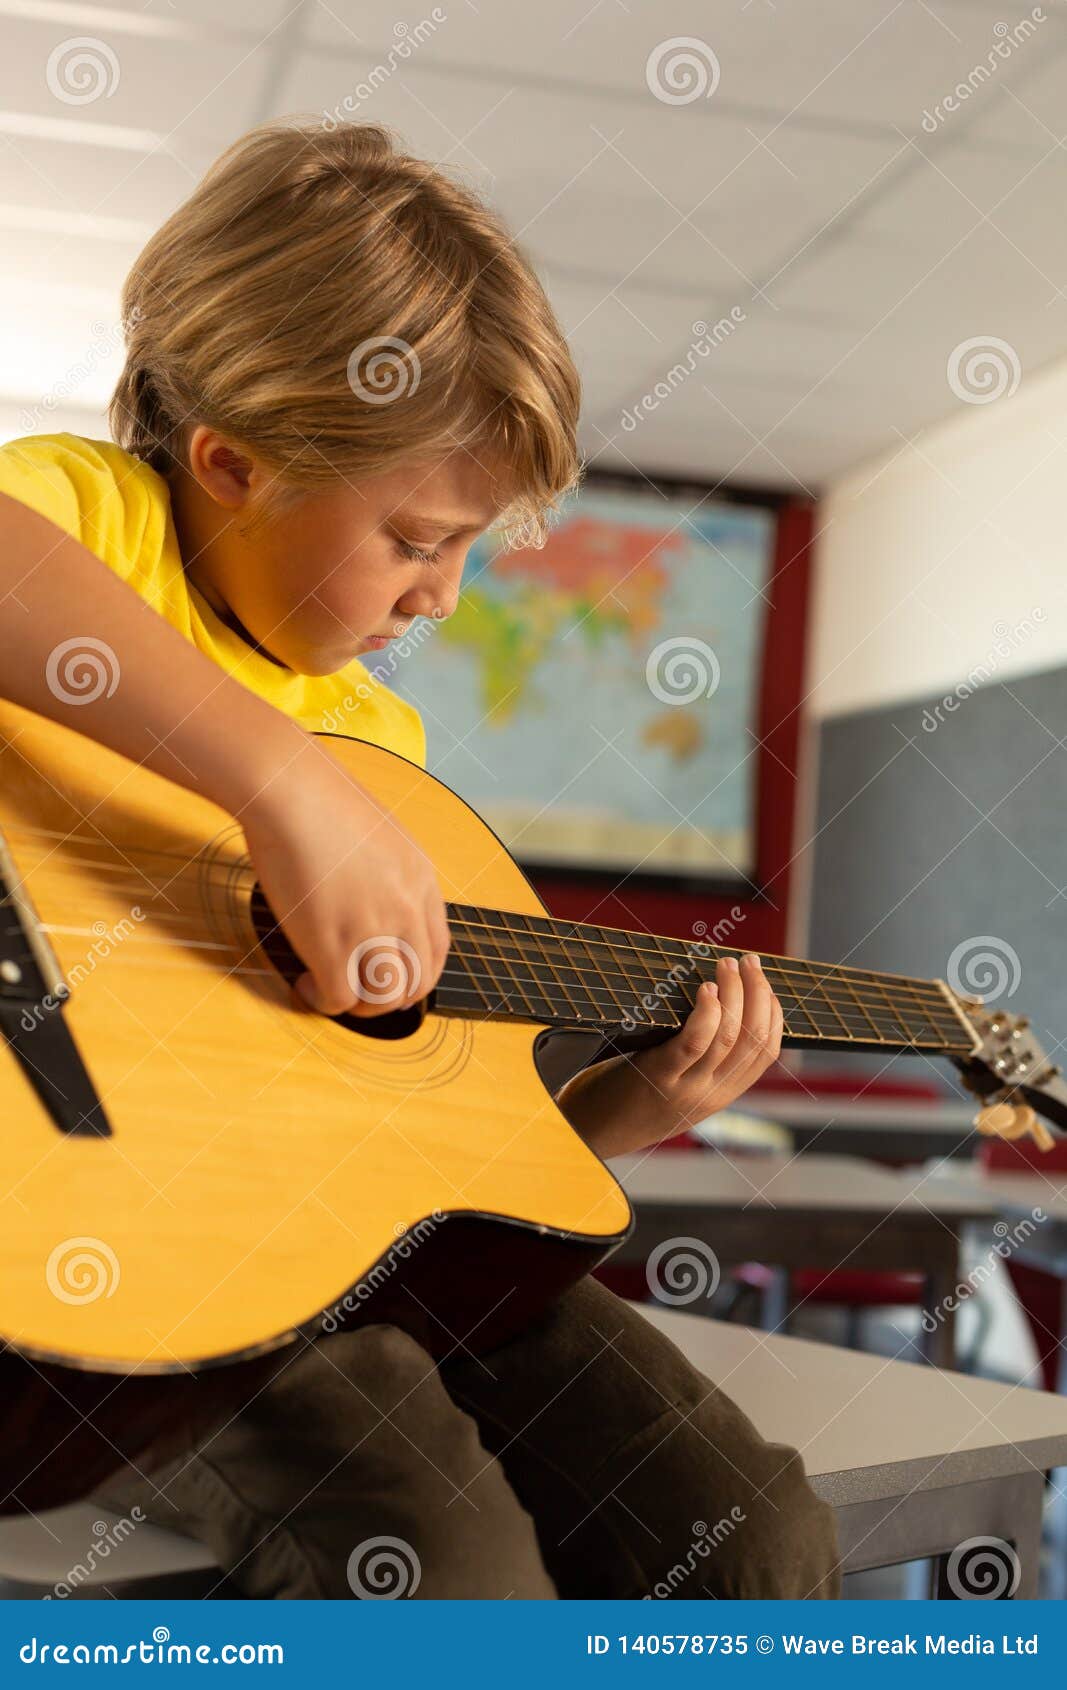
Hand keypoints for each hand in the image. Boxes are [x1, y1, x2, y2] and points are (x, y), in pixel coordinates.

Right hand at [241, 735, 449, 1016]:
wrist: (292, 790)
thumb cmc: (322, 800)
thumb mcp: (382, 836)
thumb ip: (389, 875)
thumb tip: (373, 900)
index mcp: (421, 882)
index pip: (438, 951)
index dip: (416, 976)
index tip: (390, 978)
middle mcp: (405, 909)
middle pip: (417, 983)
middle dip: (388, 998)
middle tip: (358, 992)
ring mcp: (371, 928)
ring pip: (383, 999)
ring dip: (359, 1007)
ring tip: (329, 989)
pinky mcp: (331, 943)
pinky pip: (339, 998)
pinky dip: (322, 1001)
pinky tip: (304, 983)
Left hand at [556, 952, 782, 1155]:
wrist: (590, 1133)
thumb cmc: (626, 1097)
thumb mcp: (675, 1086)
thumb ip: (698, 1062)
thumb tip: (713, 1007)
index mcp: (720, 1094)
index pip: (766, 1052)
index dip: (772, 1012)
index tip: (764, 982)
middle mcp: (710, 1094)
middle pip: (753, 1040)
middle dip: (758, 993)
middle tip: (748, 961)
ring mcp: (685, 1088)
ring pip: (728, 1037)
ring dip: (733, 993)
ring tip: (725, 964)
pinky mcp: (656, 1077)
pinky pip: (692, 1044)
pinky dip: (704, 1014)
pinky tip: (704, 990)